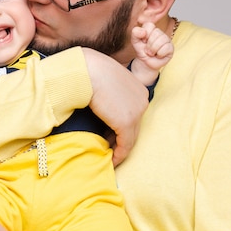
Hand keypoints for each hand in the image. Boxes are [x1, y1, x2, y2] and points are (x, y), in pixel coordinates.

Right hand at [81, 48, 148, 163]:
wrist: (87, 69)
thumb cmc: (90, 70)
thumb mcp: (107, 78)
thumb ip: (111, 90)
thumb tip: (102, 100)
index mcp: (140, 89)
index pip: (133, 113)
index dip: (122, 125)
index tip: (110, 133)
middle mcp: (142, 101)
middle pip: (134, 126)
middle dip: (121, 138)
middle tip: (107, 147)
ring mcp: (136, 112)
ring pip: (130, 138)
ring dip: (119, 148)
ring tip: (108, 155)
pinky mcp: (126, 123)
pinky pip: (125, 145)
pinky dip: (118, 155)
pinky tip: (111, 160)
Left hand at [130, 22, 173, 83]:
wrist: (145, 63)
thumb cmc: (141, 51)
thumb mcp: (135, 41)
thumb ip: (135, 33)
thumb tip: (143, 31)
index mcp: (152, 29)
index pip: (149, 25)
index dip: (145, 34)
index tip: (143, 41)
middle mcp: (160, 33)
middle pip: (156, 32)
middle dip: (149, 44)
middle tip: (147, 49)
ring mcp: (167, 40)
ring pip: (162, 39)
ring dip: (153, 49)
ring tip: (151, 53)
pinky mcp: (171, 48)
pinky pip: (166, 48)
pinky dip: (159, 54)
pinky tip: (158, 55)